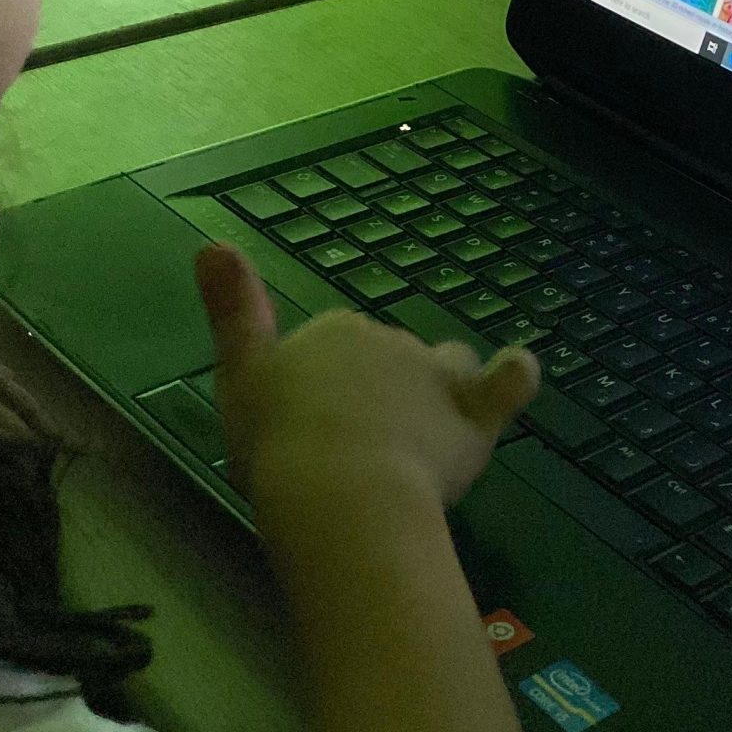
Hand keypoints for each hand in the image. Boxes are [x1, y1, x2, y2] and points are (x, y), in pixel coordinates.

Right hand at [193, 243, 538, 519]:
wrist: (338, 488)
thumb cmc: (278, 442)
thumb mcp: (237, 379)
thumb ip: (232, 313)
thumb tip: (213, 243)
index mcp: (331, 331)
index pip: (332, 345)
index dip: (323, 387)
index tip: (307, 428)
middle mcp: (388, 340)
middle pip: (387, 358)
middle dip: (376, 392)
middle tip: (351, 450)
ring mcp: (438, 376)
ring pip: (446, 364)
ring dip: (438, 384)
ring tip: (417, 433)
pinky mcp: (475, 416)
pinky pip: (508, 383)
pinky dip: (514, 376)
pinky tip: (518, 374)